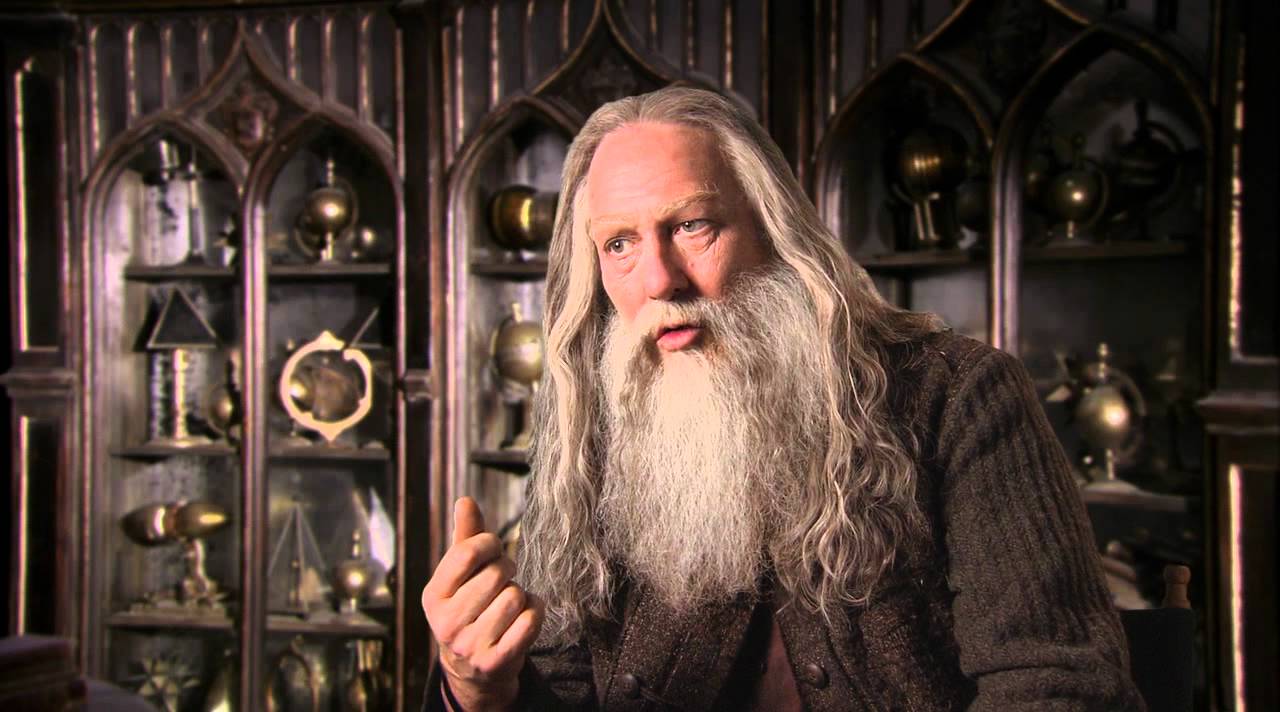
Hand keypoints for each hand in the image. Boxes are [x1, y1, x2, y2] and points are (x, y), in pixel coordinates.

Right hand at [422, 497, 543, 710]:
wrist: (472, 669)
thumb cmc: (470, 607)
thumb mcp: (460, 576)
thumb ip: (465, 538)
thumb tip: (465, 500)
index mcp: (433, 595)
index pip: (466, 553)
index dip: (488, 543)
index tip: (493, 548)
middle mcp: (446, 623)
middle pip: (496, 574)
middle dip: (507, 570)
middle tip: (502, 580)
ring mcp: (470, 646)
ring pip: (515, 597)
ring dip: (520, 594)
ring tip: (508, 603)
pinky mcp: (496, 662)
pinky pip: (531, 620)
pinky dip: (535, 612)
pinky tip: (522, 617)